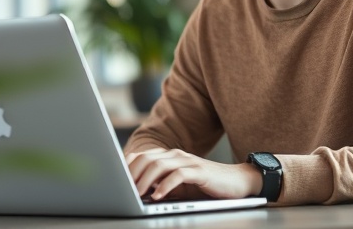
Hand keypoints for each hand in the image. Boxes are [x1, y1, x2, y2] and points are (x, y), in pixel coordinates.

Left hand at [125, 147, 261, 200]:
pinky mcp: (199, 172)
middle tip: (123, 190)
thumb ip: (160, 184)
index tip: (115, 181)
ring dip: (145, 180)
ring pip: (159, 165)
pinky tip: (158, 196)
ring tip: (137, 193)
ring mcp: (188, 162)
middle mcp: (177, 155)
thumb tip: (137, 191)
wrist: (237, 182)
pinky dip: (165, 185)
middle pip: (147, 158)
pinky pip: (178, 176)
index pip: (142, 156)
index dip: (127, 167)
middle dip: (132, 174)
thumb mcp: (178, 186)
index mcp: (169, 156)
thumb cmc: (205, 186)